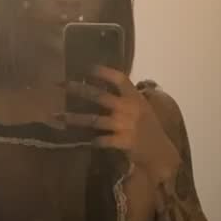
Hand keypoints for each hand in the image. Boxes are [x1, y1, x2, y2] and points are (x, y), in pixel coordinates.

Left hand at [62, 66, 180, 188]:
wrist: (161, 152)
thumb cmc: (152, 130)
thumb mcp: (144, 109)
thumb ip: (129, 100)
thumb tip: (110, 89)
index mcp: (135, 98)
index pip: (119, 79)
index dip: (103, 72)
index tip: (88, 68)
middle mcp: (128, 108)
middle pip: (99, 96)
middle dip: (79, 90)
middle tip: (61, 85)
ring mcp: (125, 125)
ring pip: (94, 119)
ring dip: (75, 118)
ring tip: (59, 115)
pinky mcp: (122, 141)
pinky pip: (102, 140)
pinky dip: (93, 141)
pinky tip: (85, 141)